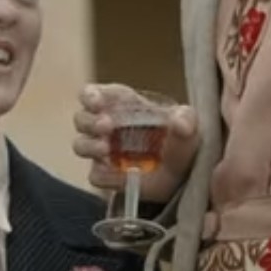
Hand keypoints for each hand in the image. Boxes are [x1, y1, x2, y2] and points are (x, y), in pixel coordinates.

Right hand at [72, 83, 198, 204]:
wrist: (184, 175)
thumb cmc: (181, 140)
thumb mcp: (189, 125)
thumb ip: (186, 119)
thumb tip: (179, 121)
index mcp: (121, 104)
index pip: (92, 94)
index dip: (90, 96)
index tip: (97, 101)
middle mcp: (106, 126)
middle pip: (82, 118)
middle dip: (90, 121)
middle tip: (106, 126)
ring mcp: (103, 152)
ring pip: (81, 145)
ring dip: (89, 145)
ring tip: (105, 149)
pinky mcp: (107, 176)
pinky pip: (95, 175)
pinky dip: (104, 174)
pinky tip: (119, 174)